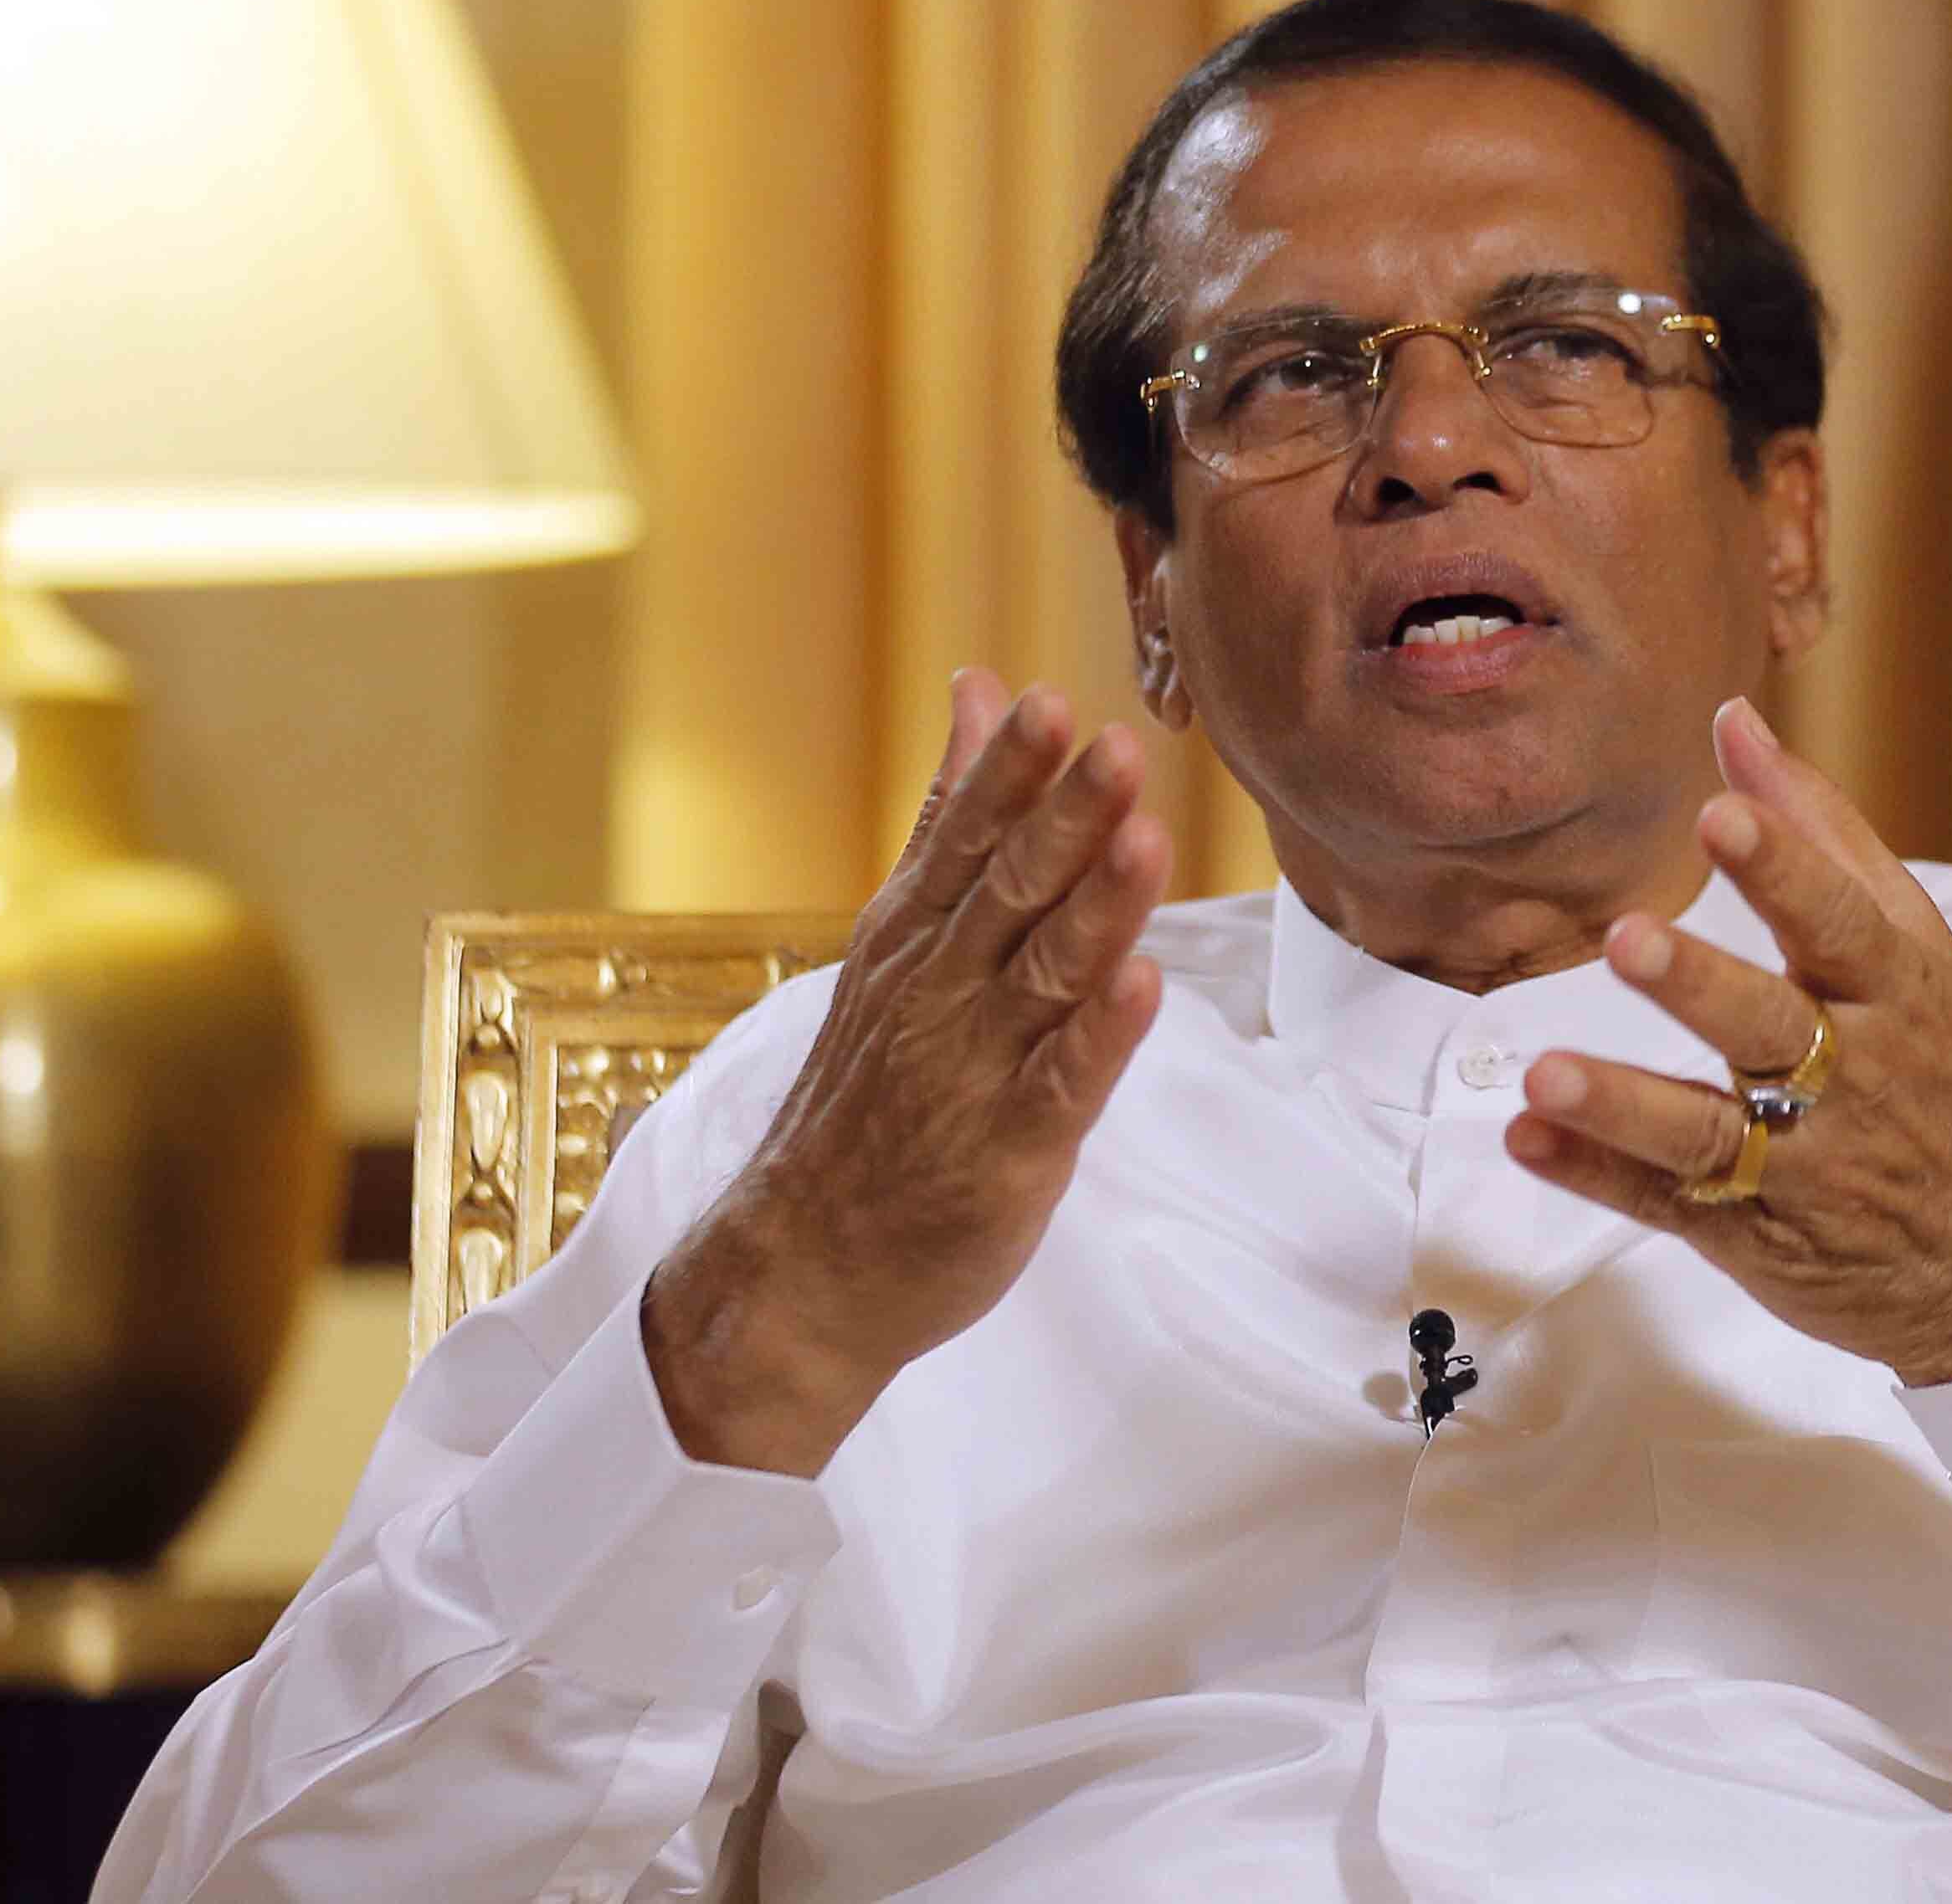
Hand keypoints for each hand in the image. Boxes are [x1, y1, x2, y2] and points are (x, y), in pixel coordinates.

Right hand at [642, 670, 1170, 1471]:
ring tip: (1144, 838)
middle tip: (1113, 745)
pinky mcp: (1011, 1151)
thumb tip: (981, 687)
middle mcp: (939, 991)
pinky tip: (1144, 985)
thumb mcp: (898, 932)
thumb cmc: (869, 1088)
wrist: (806, 1263)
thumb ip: (949, 814)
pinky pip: (1063, 1085)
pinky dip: (1102, 1037)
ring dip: (1095, 908)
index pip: (965, 835)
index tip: (1050, 699)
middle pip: (1007, 892)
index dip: (1010, 771)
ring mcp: (973, 1071)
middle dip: (1063, 819)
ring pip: (1044, 975)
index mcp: (914, 934)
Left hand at [1507, 696, 1951, 1387]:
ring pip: (1704, 1132)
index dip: (1780, 866)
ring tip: (1544, 1077)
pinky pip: (1668, 1204)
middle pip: (1766, 1026)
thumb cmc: (1951, 1073)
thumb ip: (1819, 834)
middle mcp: (1850, 1076)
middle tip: (1628, 940)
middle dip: (1696, 985)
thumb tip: (1734, 721)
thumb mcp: (1915, 949)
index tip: (1722, 812)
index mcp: (1893, 993)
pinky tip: (1531, 1142)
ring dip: (1621, 1104)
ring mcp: (1801, 1163)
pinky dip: (1597, 1176)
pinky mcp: (1757, 1233)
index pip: (1836, 921)